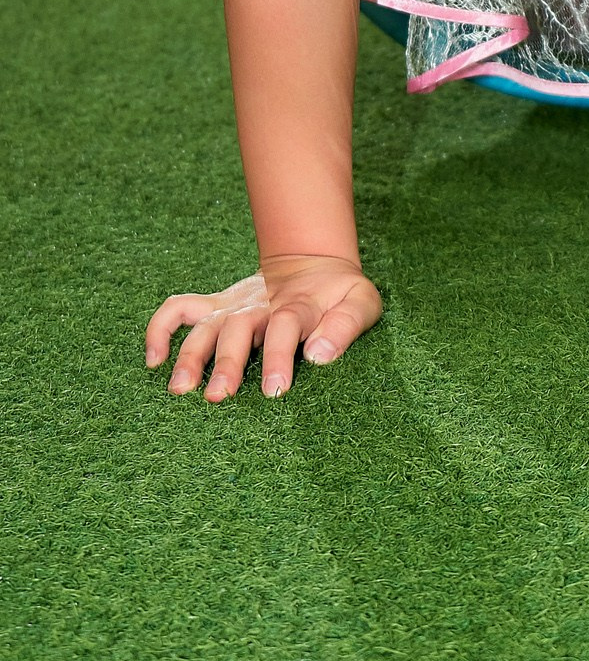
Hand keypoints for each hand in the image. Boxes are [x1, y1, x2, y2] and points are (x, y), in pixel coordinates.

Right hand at [145, 255, 382, 400]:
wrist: (315, 263)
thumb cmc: (340, 294)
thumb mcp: (362, 302)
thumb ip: (347, 326)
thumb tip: (320, 356)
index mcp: (300, 304)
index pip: (286, 325)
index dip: (280, 356)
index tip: (275, 391)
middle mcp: (261, 304)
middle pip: (239, 328)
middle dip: (228, 362)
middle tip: (219, 397)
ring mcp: (234, 304)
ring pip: (206, 325)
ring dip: (191, 355)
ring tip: (180, 391)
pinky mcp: (216, 305)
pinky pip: (179, 309)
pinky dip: (160, 329)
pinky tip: (153, 360)